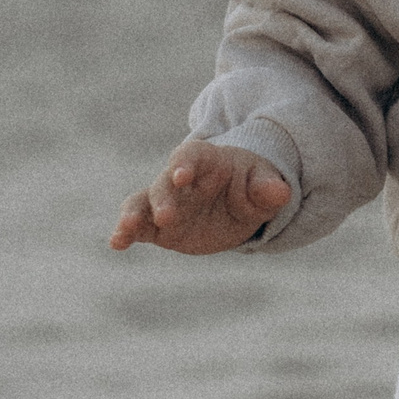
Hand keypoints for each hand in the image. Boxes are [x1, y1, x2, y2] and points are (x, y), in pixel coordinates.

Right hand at [108, 139, 291, 253]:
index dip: (185, 163)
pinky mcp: (158, 226)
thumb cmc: (253, 184)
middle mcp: (179, 179)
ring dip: (132, 214)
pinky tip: (116, 243)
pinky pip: (138, 227)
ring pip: (141, 203)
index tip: (183, 175)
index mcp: (206, 160)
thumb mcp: (265, 185)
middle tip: (167, 216)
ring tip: (126, 228)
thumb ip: (269, 187)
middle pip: (164, 184)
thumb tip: (281, 193)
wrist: (241, 202)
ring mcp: (166, 202)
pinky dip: (125, 233)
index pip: (190, 155)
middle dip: (164, 198)